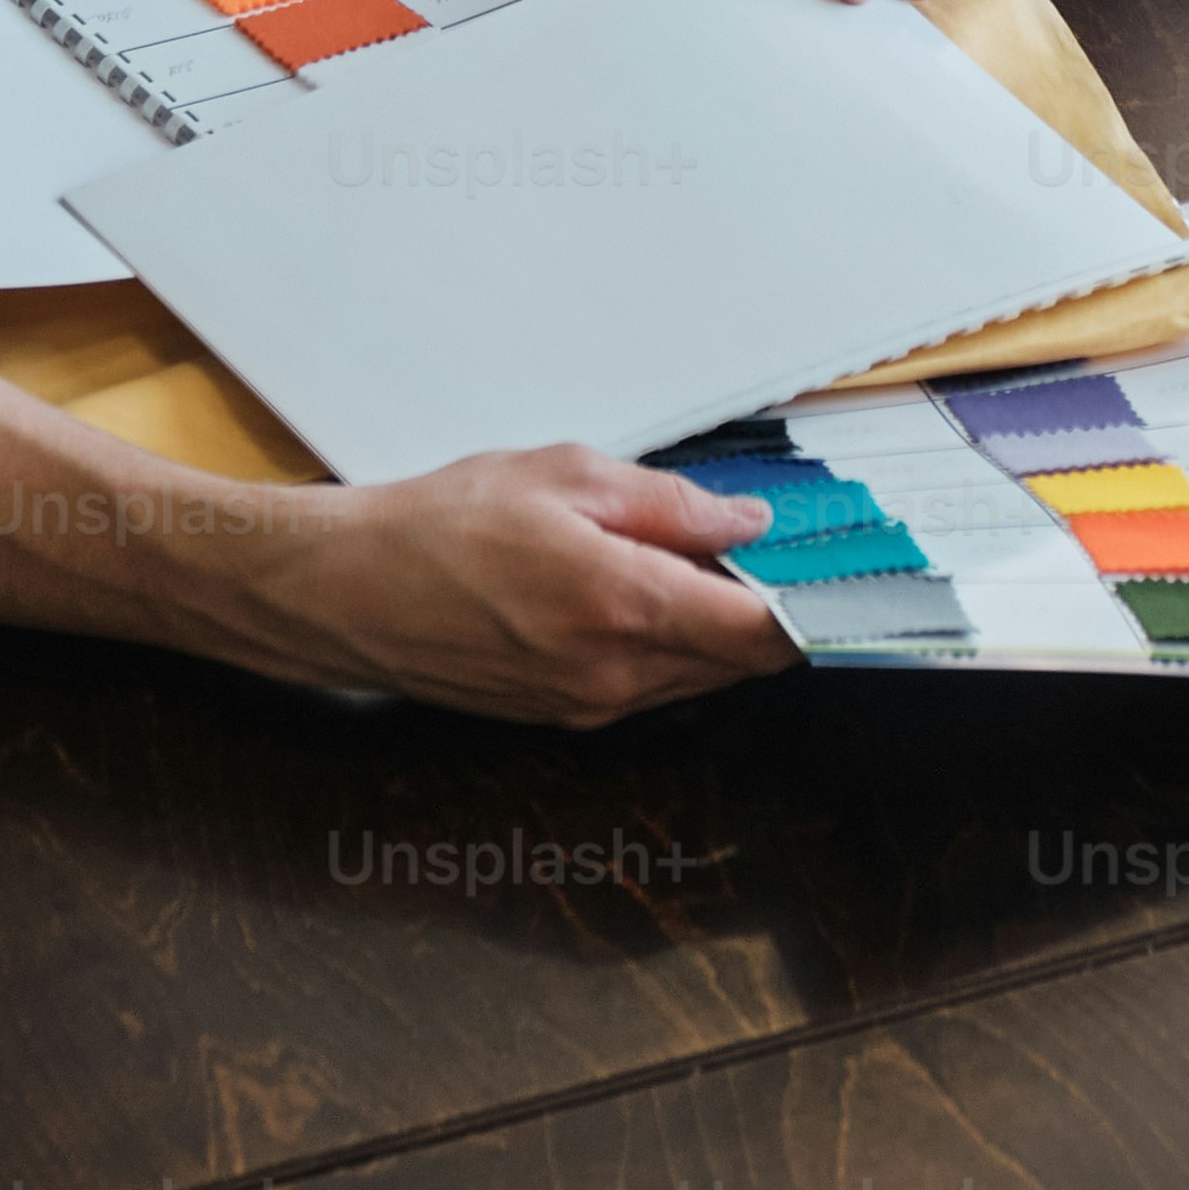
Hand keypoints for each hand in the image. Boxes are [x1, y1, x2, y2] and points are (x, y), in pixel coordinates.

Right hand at [256, 447, 798, 720]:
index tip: (843, 570)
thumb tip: (744, 524)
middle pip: (740, 659)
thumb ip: (669, 504)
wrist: (345, 593)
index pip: (763, 631)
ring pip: (698, 674)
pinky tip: (644, 587)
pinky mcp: (563, 714)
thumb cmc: (437, 526)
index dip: (813, 603)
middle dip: (766, 604)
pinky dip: (669, 641)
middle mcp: (615, 675)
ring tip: (699, 554)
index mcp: (623, 608)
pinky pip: (650, 684)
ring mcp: (589, 705)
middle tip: (774, 542)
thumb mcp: (563, 475)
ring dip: (716, 624)